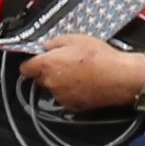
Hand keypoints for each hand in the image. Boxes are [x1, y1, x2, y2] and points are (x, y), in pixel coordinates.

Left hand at [22, 34, 144, 109]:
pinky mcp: (72, 106)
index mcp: (48, 65)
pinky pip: (65, 98)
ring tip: (78, 74)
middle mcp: (50, 83)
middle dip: (47, 72)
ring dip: (59, 82)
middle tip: (64, 63)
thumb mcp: (75, 38)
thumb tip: (46, 48)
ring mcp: (61, 97)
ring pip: (53, 89)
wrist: (119, 78)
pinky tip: (84, 84)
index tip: (39, 59)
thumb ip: (55, 43)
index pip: (25, 68)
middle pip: (39, 79)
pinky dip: (70, 92)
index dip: (31, 63)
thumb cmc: (98, 55)